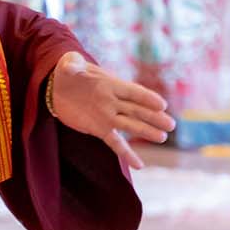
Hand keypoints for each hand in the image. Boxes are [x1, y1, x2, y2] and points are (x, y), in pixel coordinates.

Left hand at [46, 51, 174, 172]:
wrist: (57, 88)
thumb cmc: (67, 72)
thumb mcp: (68, 64)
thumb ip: (73, 64)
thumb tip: (72, 66)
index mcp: (111, 84)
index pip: (133, 92)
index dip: (146, 98)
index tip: (161, 105)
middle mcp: (113, 102)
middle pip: (137, 110)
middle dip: (153, 117)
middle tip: (171, 125)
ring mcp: (108, 117)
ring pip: (130, 125)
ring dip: (146, 132)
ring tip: (161, 138)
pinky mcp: (99, 130)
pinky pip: (116, 143)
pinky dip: (127, 154)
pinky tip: (139, 165)